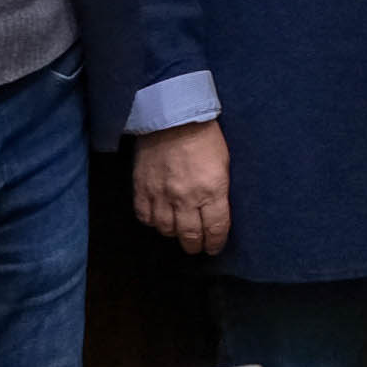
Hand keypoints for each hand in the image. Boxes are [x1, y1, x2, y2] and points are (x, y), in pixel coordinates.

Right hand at [132, 120, 231, 255]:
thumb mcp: (224, 163)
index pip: (216, 228)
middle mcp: (187, 197)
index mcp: (212, 190)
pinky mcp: (142, 189)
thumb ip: (219, 190)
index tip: (215, 247)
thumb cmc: (204, 137)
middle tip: (197, 248)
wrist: (171, 118)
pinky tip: (159, 220)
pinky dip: (152, 222)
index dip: (216, 242)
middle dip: (195, 245)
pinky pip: (145, 217)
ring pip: (166, 230)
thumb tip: (216, 211)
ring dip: (174, 235)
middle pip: (190, 235)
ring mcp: (162, 195)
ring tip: (179, 233)